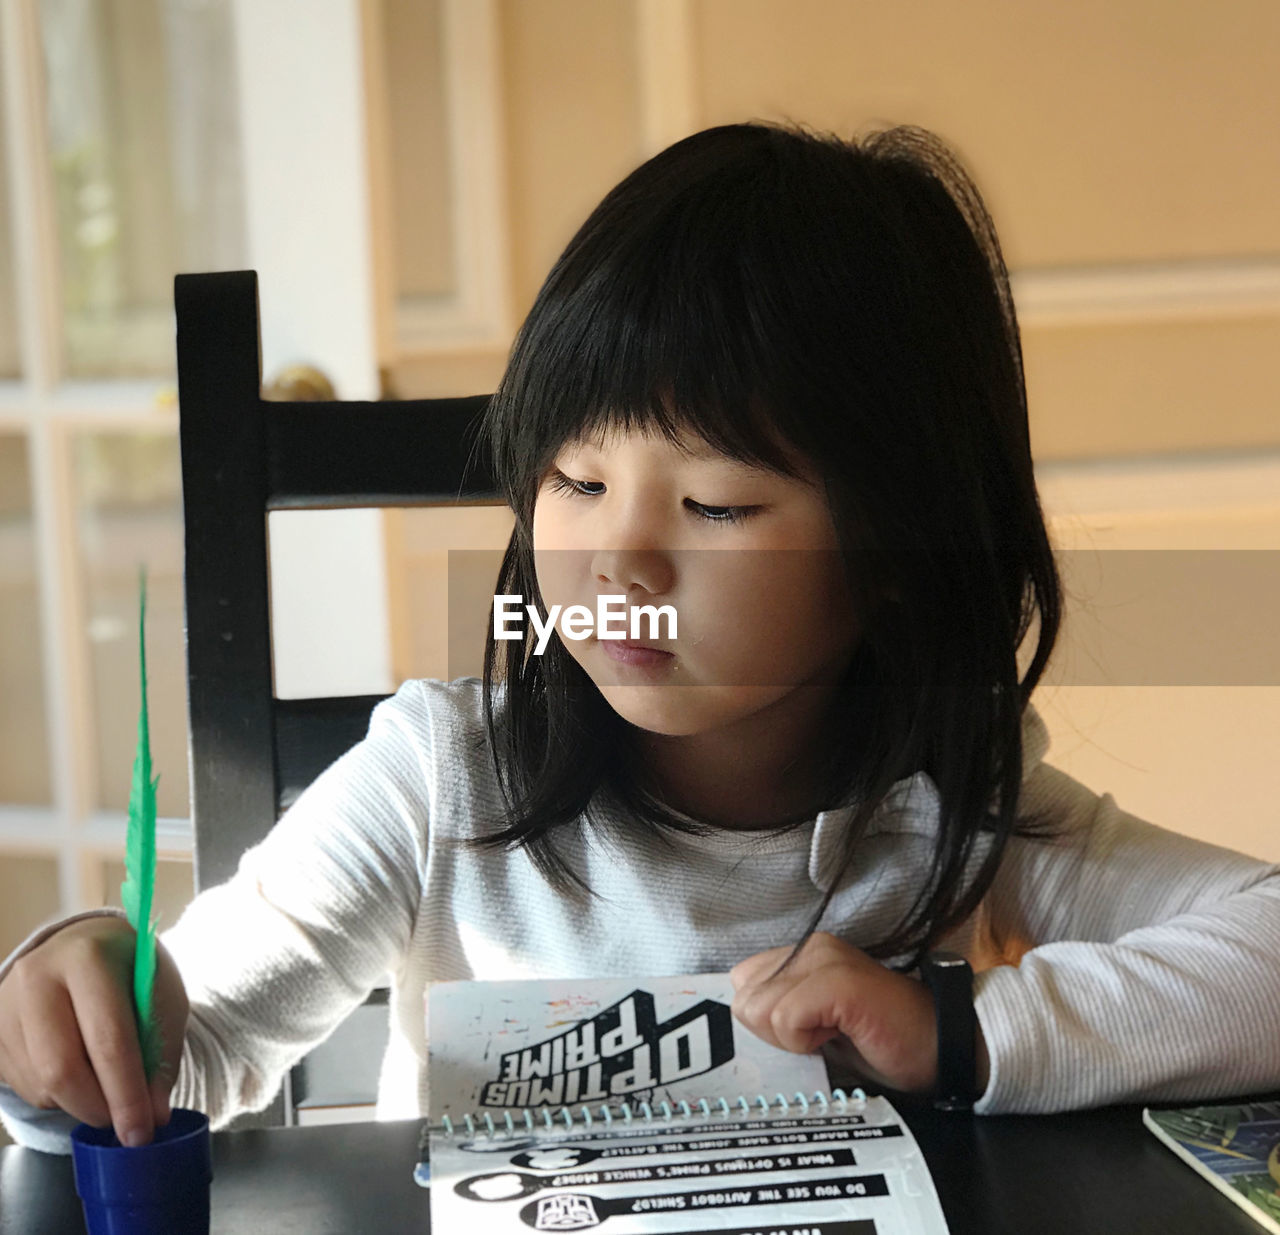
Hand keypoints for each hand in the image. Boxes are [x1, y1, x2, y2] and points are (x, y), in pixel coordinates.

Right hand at [0, 915, 188, 1145]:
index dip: (126, 1092)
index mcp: (88, 957)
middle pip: (62, 1069)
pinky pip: (25, 1086)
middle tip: (126, 1123)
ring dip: (80, 1104)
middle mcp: (38, 976)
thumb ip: (161, 1052)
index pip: (107, 1038)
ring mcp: (6, 1004)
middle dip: (98, 1108)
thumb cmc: (131, 972)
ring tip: (108, 1087)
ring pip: (42, 1085)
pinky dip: (59, 1096)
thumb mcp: (163, 997)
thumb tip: (154, 1114)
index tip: (143, 1131)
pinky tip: (79, 1071)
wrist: (84, 944)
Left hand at [730, 931, 988, 1096]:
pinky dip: (804, 1041)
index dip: (765, 1021)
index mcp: (801, 953)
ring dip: (791, 1039)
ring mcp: (824, 960)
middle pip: (744, 999)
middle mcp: (809, 947)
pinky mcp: (838, 982)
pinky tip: (839, 1036)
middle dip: (773, 1032)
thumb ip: (781, 1009)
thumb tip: (742, 1017)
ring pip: (760, 1009)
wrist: (941, 1046)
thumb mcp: (817, 1022)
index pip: (741, 984)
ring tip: (833, 1034)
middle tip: (820, 1036)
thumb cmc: (880, 1041)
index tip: (805, 1032)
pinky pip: (786, 1018)